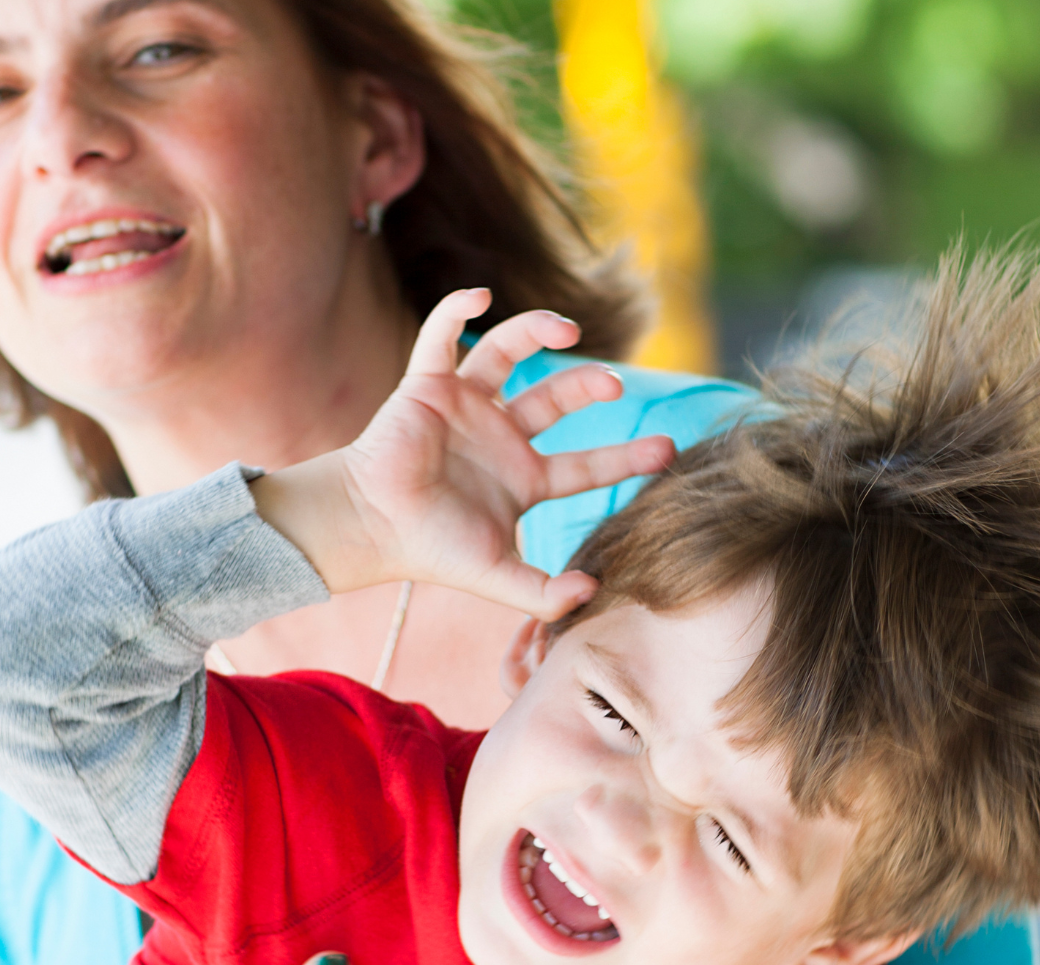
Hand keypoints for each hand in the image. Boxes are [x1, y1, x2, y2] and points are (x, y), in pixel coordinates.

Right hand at [254, 289, 674, 620]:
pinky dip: (456, 310)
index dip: (626, 458)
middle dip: (586, 386)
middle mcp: (499, 437)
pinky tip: (480, 296)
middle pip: (555, 399)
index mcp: (522, 479)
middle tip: (611, 385)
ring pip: (508, 354)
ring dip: (535, 332)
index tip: (668, 450)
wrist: (370, 527)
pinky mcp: (426, 385)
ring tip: (564, 326)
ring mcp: (465, 407)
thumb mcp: (497, 577)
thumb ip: (545, 593)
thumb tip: (595, 592)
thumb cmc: (430, 551)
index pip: (585, 465)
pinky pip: (441, 336)